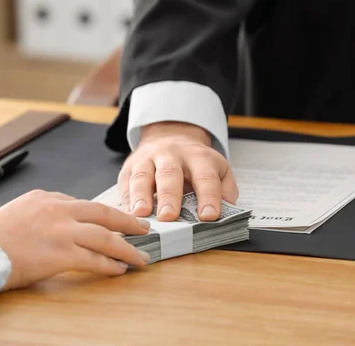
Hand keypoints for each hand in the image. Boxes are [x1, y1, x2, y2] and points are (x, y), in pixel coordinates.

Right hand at [0, 190, 150, 290]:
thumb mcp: (17, 212)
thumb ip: (42, 214)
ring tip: (140, 256)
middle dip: (128, 222)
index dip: (104, 216)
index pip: (83, 204)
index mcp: (46, 198)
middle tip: (143, 228)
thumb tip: (61, 226)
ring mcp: (61, 230)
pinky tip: (120, 269)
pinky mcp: (60, 253)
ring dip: (127, 248)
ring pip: (106, 237)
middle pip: (103, 213)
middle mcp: (57, 209)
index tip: (116, 222)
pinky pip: (94, 259)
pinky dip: (110, 265)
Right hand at [118, 122, 238, 221]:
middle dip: (169, 196)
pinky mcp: (129, 168)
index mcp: (198, 157)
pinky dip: (126, 200)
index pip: (206, 177)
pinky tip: (129, 214)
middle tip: (169, 216)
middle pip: (170, 173)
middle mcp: (171, 155)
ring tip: (142, 214)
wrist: (169, 138)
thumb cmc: (195, 162)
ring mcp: (147, 159)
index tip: (209, 216)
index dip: (208, 197)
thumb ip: (225, 190)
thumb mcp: (218, 169)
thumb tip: (227, 211)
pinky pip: (126, 184)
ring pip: (142, 176)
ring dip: (141, 196)